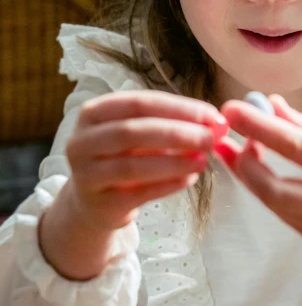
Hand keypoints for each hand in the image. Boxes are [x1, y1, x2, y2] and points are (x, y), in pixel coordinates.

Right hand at [64, 90, 227, 231]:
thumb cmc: (123, 157)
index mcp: (94, 113)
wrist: (95, 201)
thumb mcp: (138, 133)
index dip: (178, 108)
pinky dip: (167, 185)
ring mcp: (86, 174)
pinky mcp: (99, 203)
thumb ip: (170, 123)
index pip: (140, 103)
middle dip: (177, 134)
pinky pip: (138, 193)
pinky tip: (189, 179)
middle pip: (134, 131)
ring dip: (174, 162)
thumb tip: (214, 123)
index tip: (211, 115)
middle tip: (210, 139)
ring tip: (203, 161)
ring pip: (134, 165)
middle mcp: (82, 141)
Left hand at [220, 96, 301, 285]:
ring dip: (246, 171)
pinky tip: (249, 165)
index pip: (296, 148)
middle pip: (273, 188)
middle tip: (231, 132)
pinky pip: (277, 209)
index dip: (259, 128)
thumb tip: (269, 104)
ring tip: (233, 144)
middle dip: (244, 160)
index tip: (231, 109)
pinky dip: (260, 186)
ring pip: (270, 201)